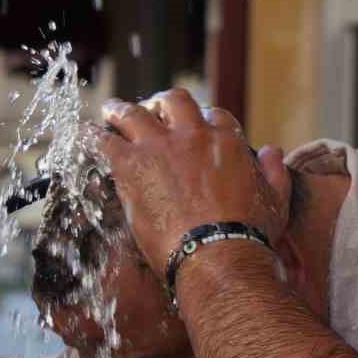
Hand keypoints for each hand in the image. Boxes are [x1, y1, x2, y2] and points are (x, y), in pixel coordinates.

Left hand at [98, 89, 285, 272]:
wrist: (218, 255)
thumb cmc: (248, 236)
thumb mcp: (275, 202)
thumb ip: (275, 173)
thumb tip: (272, 152)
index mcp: (226, 142)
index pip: (213, 116)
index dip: (203, 122)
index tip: (195, 133)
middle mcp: (192, 135)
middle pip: (174, 101)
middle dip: (162, 104)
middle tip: (153, 113)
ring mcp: (158, 148)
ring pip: (132, 112)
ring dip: (120, 110)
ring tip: (111, 112)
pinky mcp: (130, 167)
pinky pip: (101, 141)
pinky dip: (90, 136)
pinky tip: (82, 136)